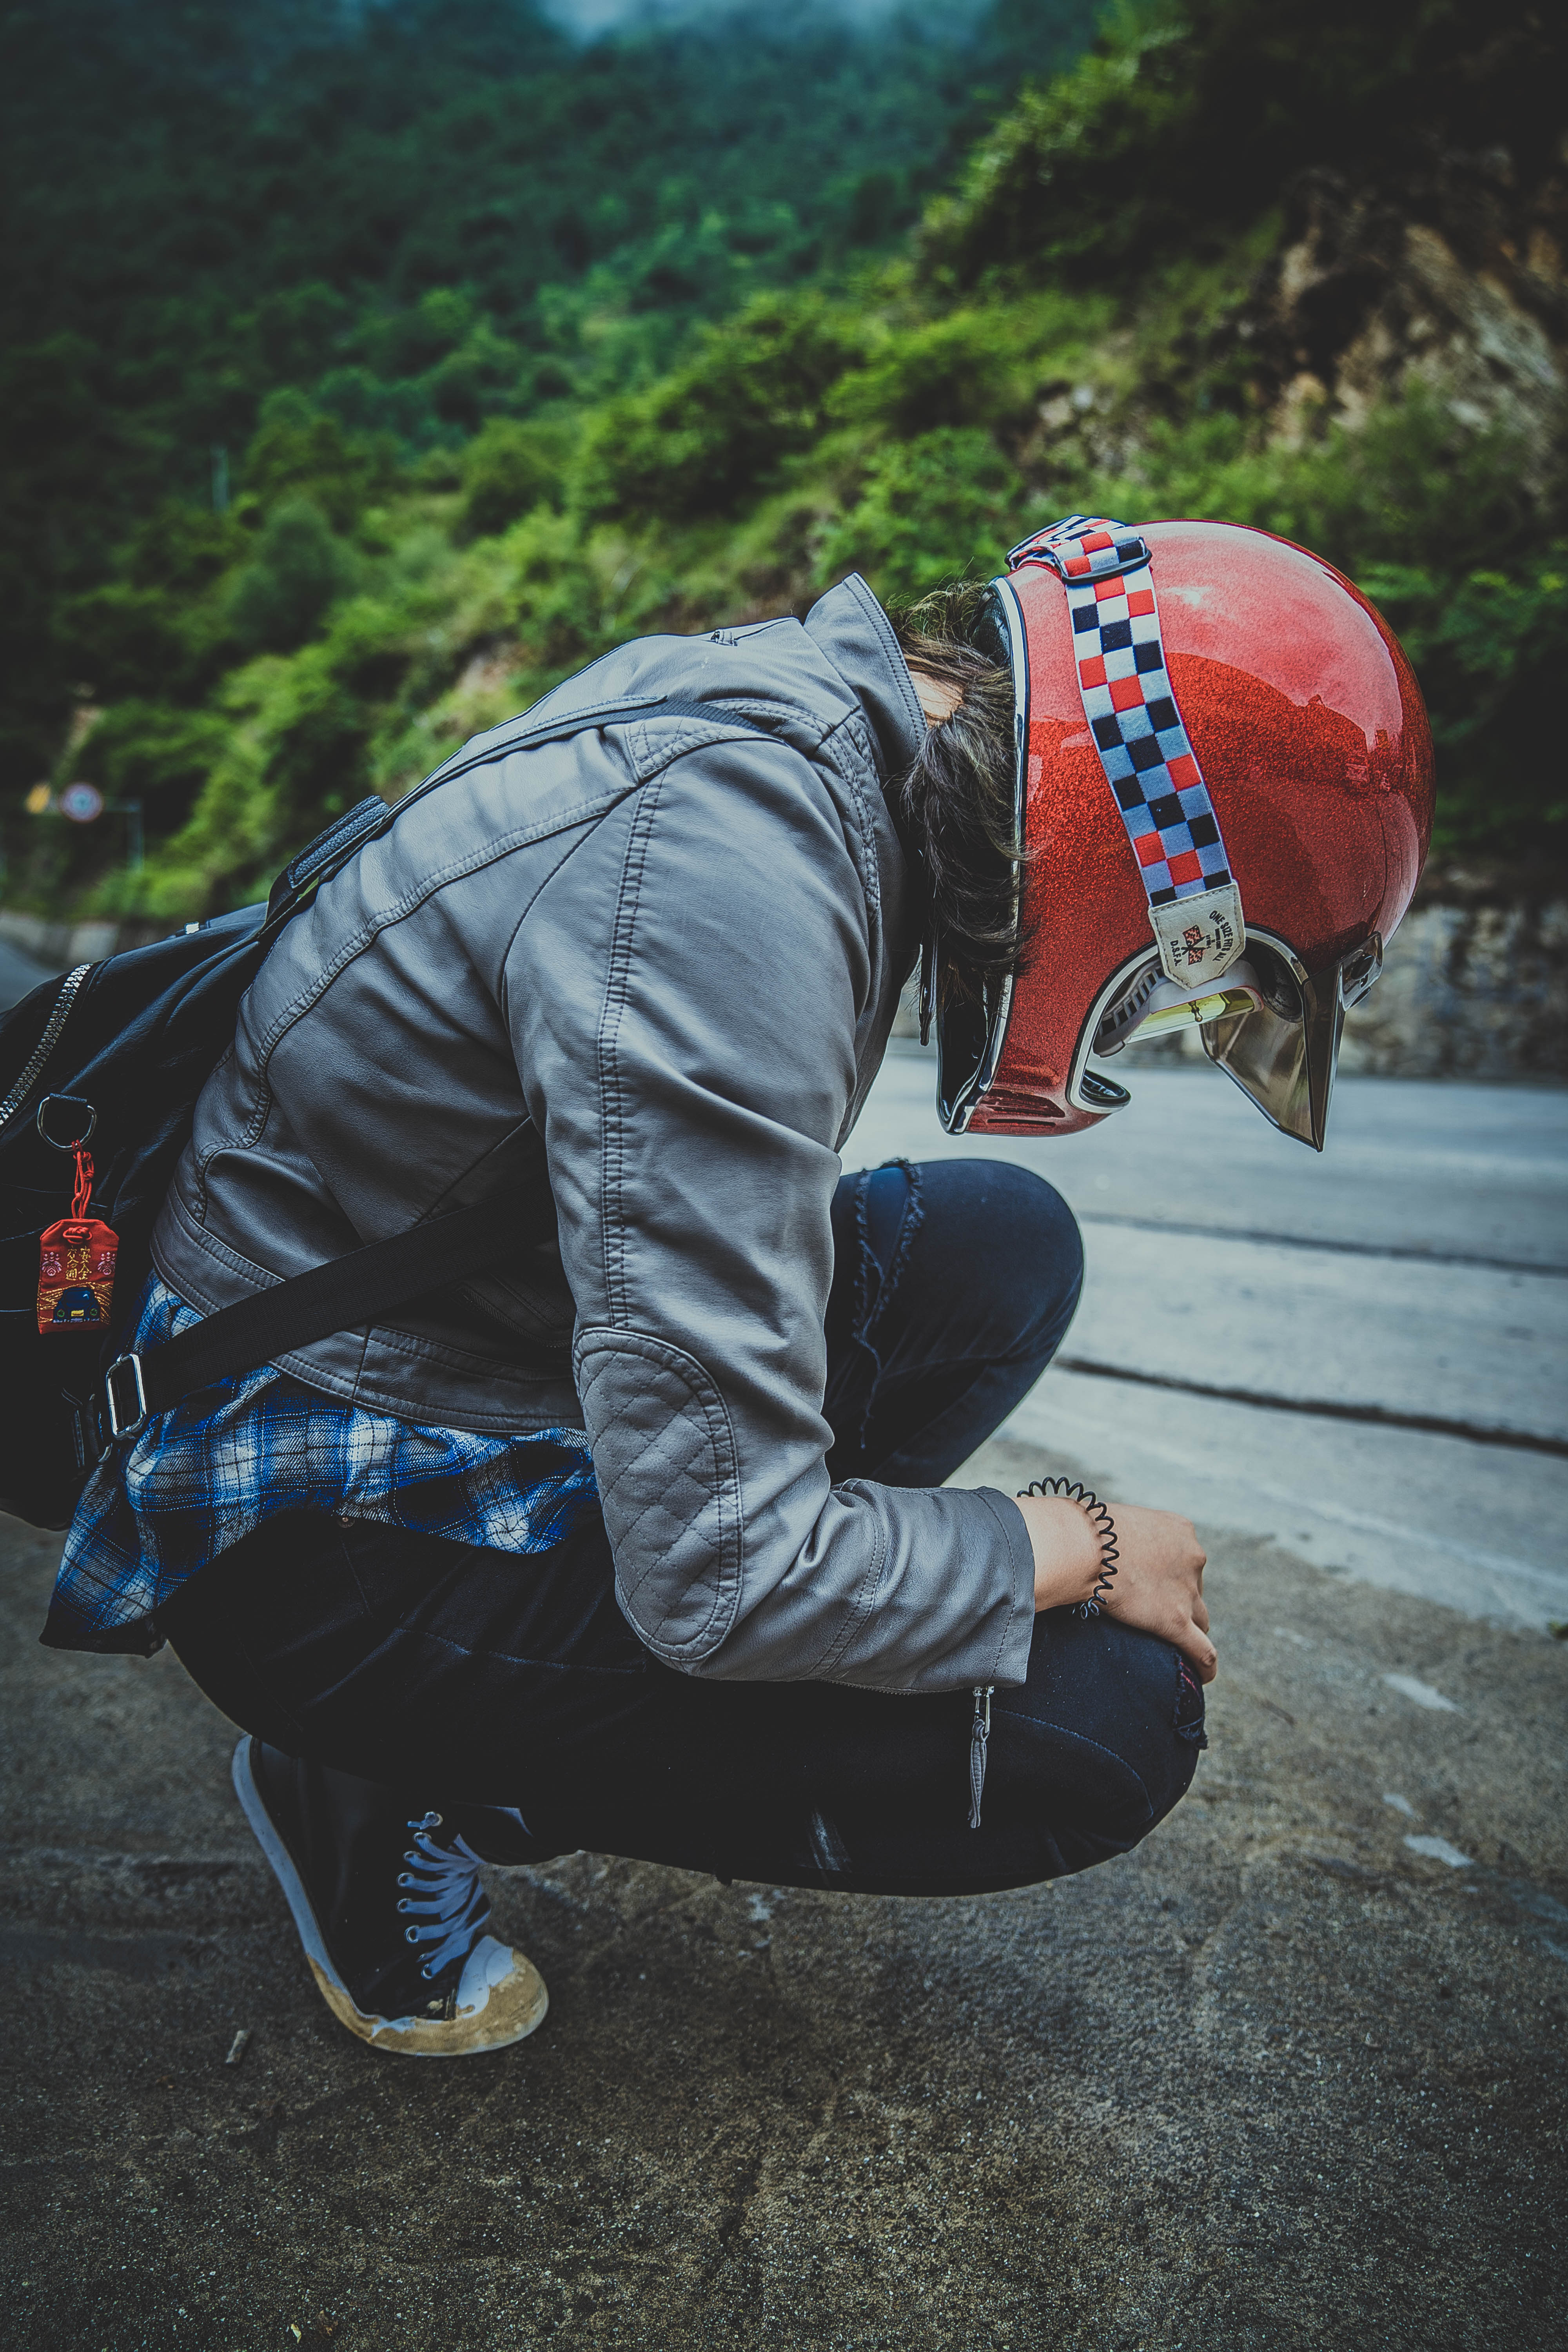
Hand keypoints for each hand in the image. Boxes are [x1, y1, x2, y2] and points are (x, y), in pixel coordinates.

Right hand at [1016, 1492, 1215, 1683]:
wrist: (1084, 1544)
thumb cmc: (1086, 1531)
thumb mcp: (1116, 1524)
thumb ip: (1124, 1538)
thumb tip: (1102, 1551)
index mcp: (1179, 1530)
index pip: (1187, 1560)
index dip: (1173, 1577)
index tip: (1156, 1588)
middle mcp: (1192, 1558)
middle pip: (1195, 1590)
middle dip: (1181, 1602)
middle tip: (1152, 1613)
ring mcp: (1186, 1591)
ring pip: (1200, 1619)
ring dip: (1189, 1630)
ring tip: (1175, 1647)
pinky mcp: (1176, 1620)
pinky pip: (1202, 1651)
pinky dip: (1204, 1666)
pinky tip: (1203, 1678)